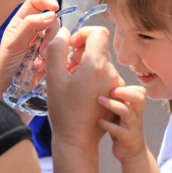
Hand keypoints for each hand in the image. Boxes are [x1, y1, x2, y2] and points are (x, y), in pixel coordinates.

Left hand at [0, 0, 59, 102]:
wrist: (11, 99)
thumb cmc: (6, 72)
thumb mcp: (13, 46)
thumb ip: (29, 27)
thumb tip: (51, 14)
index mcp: (21, 24)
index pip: (36, 3)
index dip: (46, 1)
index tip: (55, 7)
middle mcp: (34, 32)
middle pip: (52, 19)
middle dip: (49, 33)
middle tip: (40, 50)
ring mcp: (45, 46)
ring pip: (59, 35)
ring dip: (51, 47)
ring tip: (39, 62)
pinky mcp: (54, 58)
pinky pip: (64, 50)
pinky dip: (56, 58)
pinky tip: (44, 68)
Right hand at [45, 26, 124, 149]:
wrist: (77, 140)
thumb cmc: (64, 110)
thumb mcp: (54, 77)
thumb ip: (56, 49)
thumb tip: (63, 32)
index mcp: (97, 65)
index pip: (99, 32)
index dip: (83, 34)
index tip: (71, 47)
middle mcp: (111, 72)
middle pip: (98, 48)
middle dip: (81, 53)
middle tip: (68, 69)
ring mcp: (117, 84)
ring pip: (101, 63)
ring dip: (87, 67)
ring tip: (74, 84)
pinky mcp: (118, 94)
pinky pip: (106, 76)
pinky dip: (94, 78)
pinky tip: (83, 93)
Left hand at [97, 85, 146, 161]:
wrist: (130, 151)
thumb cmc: (122, 126)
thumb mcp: (122, 112)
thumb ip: (117, 100)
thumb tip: (99, 81)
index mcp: (136, 107)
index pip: (140, 92)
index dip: (128, 87)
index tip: (112, 84)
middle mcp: (137, 115)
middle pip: (139, 99)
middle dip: (125, 92)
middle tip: (110, 90)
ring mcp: (133, 127)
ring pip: (127, 112)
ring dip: (113, 105)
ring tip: (99, 100)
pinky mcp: (127, 138)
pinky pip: (119, 130)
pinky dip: (108, 125)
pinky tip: (98, 121)